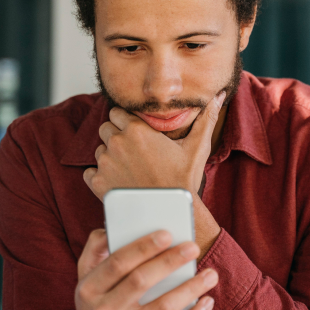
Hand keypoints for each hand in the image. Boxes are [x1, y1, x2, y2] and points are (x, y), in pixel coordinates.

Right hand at [65, 229, 217, 309]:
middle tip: (193, 247)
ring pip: (162, 307)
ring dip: (190, 289)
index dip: (143, 247)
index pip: (118, 262)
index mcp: (90, 289)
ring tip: (210, 274)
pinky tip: (206, 301)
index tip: (167, 234)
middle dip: (170, 262)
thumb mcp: (85, 274)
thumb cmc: (95, 300)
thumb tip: (114, 228)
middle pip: (141, 281)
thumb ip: (97, 248)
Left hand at [83, 92, 225, 257]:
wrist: (171, 213)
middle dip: (116, 136)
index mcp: (136, 129)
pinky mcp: (98, 183)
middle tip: (134, 152)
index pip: (117, 113)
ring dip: (109, 156)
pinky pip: (89, 171)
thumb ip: (206, 118)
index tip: (137, 134)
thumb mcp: (197, 146)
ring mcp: (105, 163)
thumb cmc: (184, 180)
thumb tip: (220, 96)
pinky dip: (100, 175)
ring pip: (99, 150)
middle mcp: (117, 143)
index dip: (126, 122)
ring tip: (129, 169)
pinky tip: (118, 182)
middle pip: (105, 128)